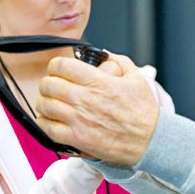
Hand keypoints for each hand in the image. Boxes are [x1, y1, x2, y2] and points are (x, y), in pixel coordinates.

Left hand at [36, 52, 158, 164]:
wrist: (149, 140)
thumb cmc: (143, 111)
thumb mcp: (136, 78)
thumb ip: (120, 61)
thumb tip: (104, 53)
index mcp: (99, 82)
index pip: (62, 66)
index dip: (57, 64)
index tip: (59, 68)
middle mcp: (85, 100)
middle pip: (49, 84)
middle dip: (49, 82)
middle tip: (55, 85)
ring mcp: (79, 120)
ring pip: (45, 105)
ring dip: (46, 102)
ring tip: (53, 102)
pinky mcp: (76, 139)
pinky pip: (47, 128)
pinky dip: (45, 122)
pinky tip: (53, 119)